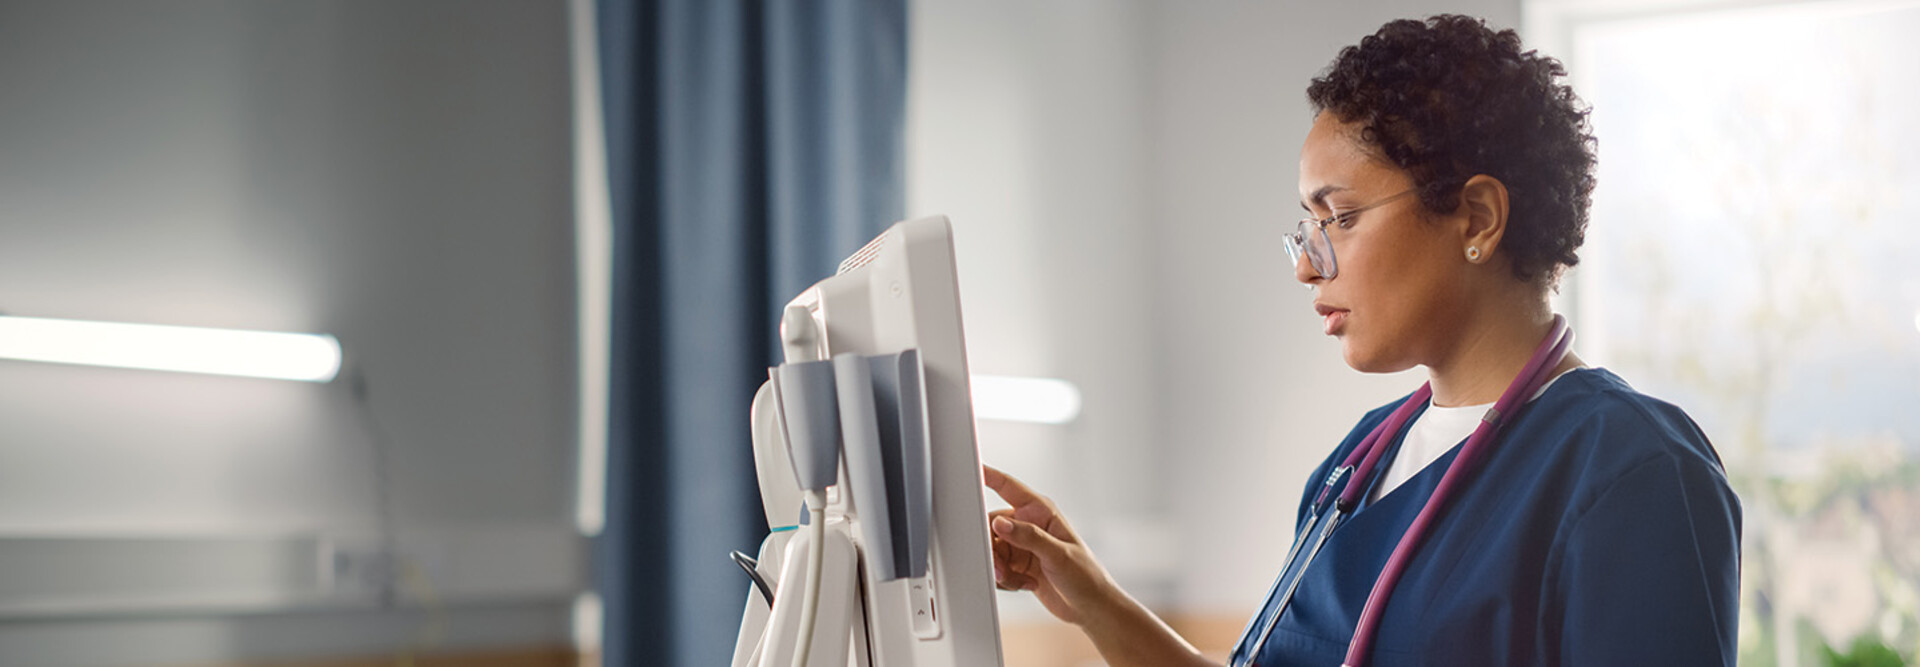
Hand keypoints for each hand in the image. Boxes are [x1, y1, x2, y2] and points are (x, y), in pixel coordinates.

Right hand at [983, 465, 1116, 625]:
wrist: (1090, 607)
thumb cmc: (1086, 576)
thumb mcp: (1058, 554)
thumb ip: (1028, 537)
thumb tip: (1001, 524)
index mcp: (1041, 512)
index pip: (1008, 487)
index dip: (988, 476)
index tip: (971, 470)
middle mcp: (1029, 525)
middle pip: (992, 527)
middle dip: (993, 550)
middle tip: (1002, 568)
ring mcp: (1022, 545)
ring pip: (993, 550)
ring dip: (1000, 568)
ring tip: (1018, 580)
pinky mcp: (1018, 565)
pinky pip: (997, 567)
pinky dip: (1006, 579)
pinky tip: (1026, 583)